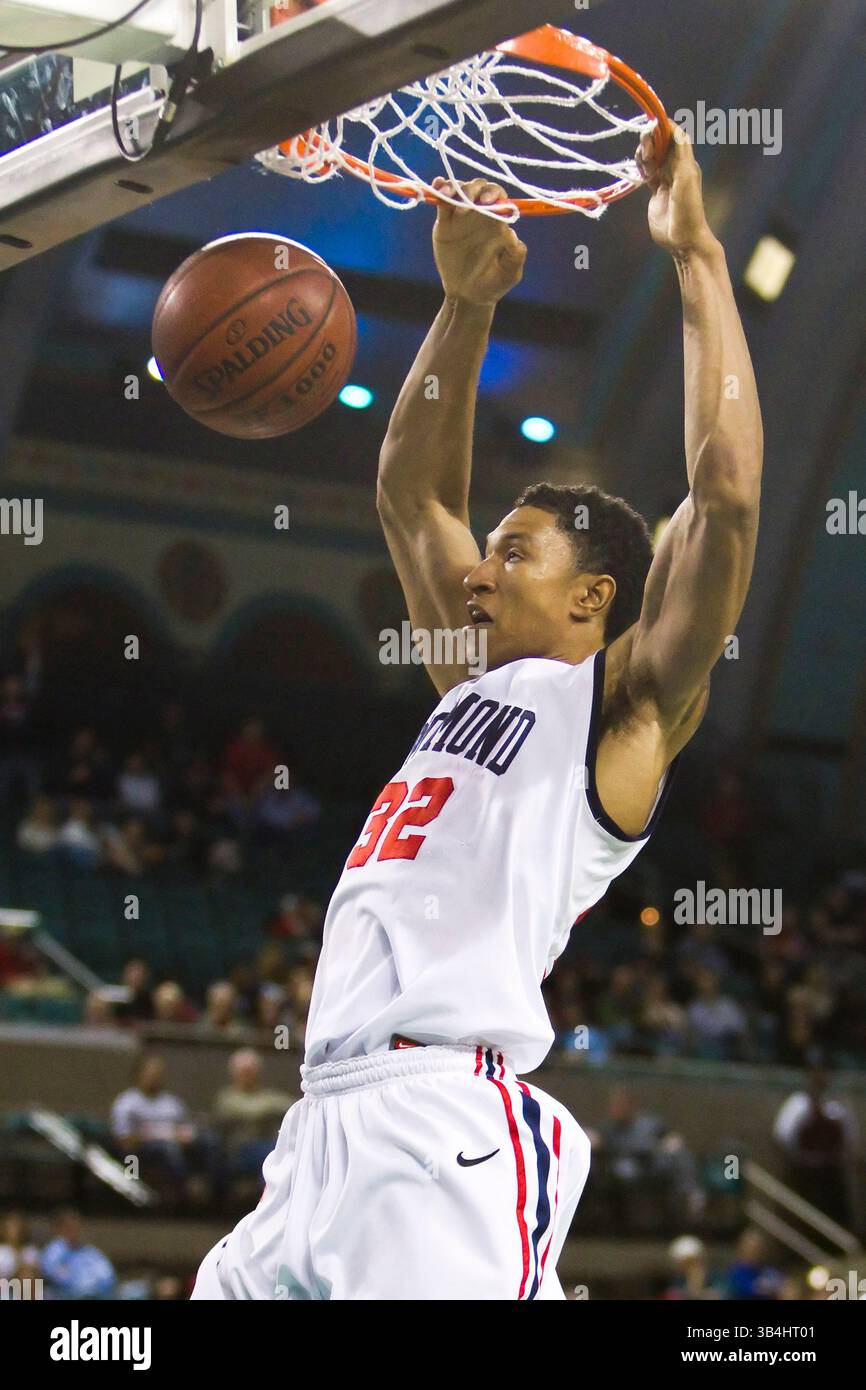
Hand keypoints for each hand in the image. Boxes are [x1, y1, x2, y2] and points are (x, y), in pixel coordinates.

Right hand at [432, 177, 526, 305]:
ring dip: (454, 187)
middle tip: (468, 203)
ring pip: (459, 190)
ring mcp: (461, 216)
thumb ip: (515, 256)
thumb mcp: (509, 273)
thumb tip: (512, 235)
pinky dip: (439, 190)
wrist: (467, 295)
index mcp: (497, 221)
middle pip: (478, 188)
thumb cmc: (494, 284)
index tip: (488, 201)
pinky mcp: (445, 223)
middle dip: (473, 189)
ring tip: (447, 194)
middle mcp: (480, 213)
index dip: (493, 193)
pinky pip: (442, 202)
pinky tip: (438, 188)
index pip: (498, 196)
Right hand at [636, 121, 716, 257]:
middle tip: (646, 152)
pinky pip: (647, 172)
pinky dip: (641, 168)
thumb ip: (680, 151)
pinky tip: (640, 172)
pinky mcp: (656, 191)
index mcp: (686, 161)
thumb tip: (674, 126)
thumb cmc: (688, 208)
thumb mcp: (686, 177)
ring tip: (643, 165)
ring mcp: (665, 179)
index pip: (674, 136)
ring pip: (652, 157)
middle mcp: (676, 167)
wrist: (682, 238)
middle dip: (650, 141)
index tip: (650, 124)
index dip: (663, 127)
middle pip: (660, 144)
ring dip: (644, 155)